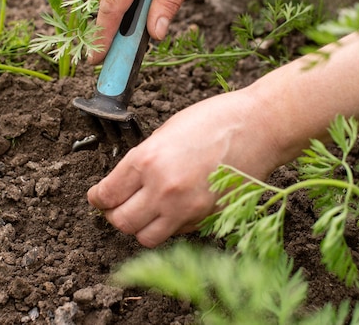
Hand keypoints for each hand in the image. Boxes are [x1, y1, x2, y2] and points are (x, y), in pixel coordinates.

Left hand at [87, 88, 279, 247]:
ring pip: (145, 237)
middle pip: (121, 222)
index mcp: (147, 160)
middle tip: (118, 205)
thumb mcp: (167, 131)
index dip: (97, 198)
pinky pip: (175, 233)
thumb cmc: (216, 120)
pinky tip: (174, 207)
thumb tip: (126, 181)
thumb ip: (144, 159)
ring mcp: (186, 208)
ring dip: (140, 227)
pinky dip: (168, 226)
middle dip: (115, 214)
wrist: (260, 127)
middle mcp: (162, 189)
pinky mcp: (206, 218)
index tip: (98, 197)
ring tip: (145, 211)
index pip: (106, 195)